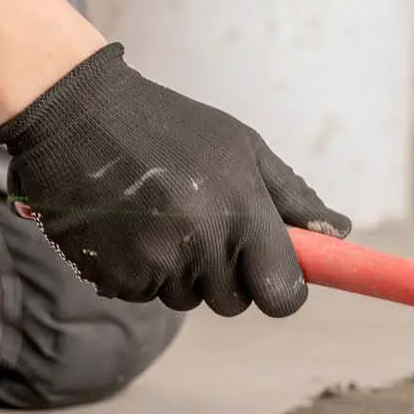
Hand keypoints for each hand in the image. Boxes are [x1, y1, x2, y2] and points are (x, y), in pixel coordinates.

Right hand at [0, 43, 349, 314]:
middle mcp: (201, 241)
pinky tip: (126, 226)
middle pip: (234, 302)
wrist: (74, 110)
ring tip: (156, 215)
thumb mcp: (241, 147)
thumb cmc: (169, 127)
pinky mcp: (112, 275)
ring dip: (178, 270)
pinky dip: (138, 270)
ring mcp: (154, 262)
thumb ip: (293, 197)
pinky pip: (143, 295)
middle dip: (225, 275)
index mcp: (242, 211)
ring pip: (186, 298)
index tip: (276, 279)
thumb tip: (340, 234)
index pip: (284, 294)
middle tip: (201, 224)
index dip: (284, 292)